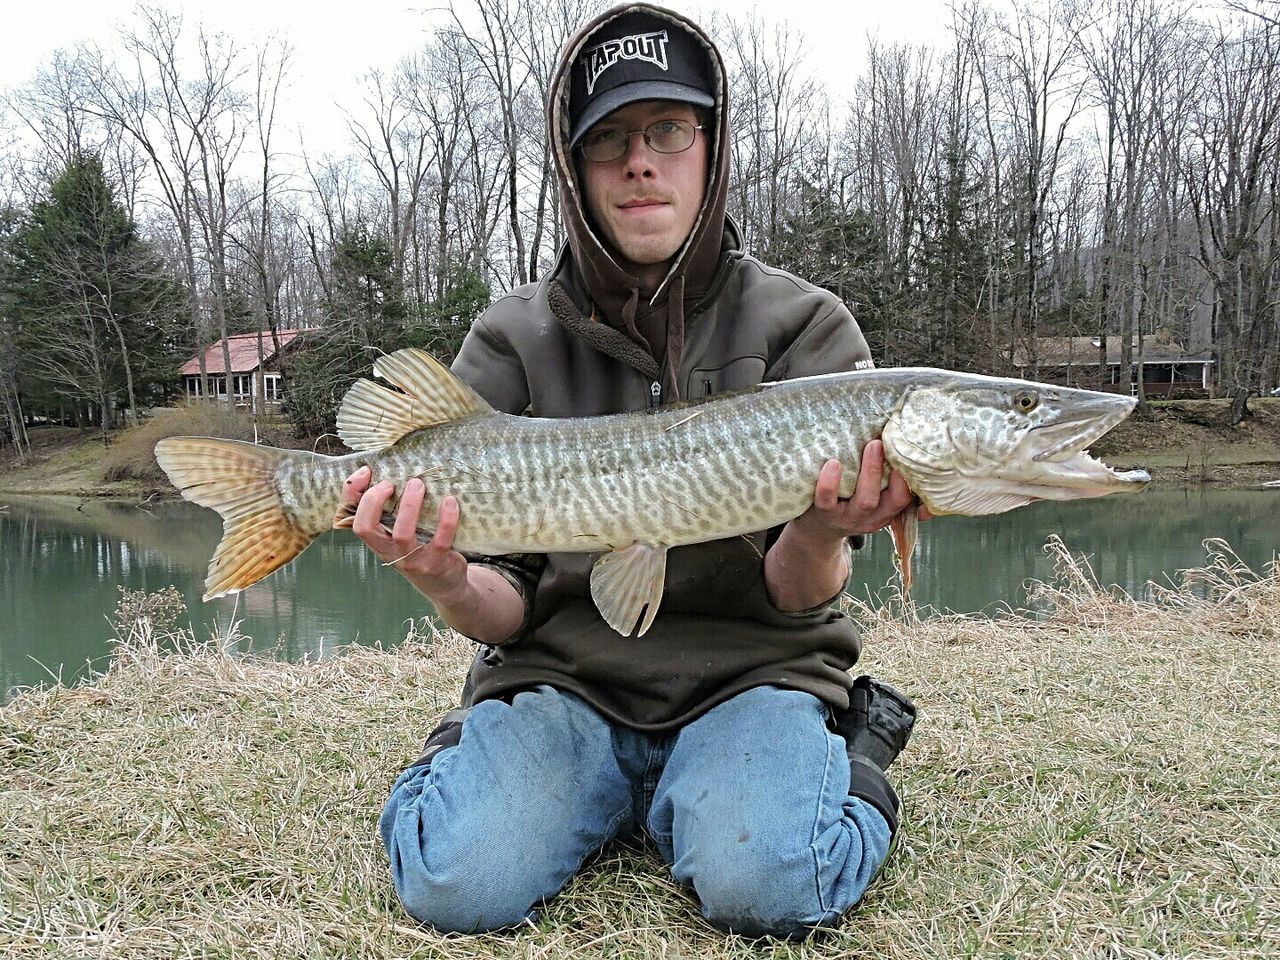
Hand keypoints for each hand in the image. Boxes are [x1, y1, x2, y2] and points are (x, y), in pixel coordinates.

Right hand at [341, 466, 469, 604]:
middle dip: (374, 500)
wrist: (444, 584)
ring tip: (418, 484)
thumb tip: (387, 471)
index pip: (353, 517)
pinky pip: (440, 540)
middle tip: (392, 482)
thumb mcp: (399, 532)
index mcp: (376, 540)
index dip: (353, 494)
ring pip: (402, 534)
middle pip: (366, 528)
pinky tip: (450, 501)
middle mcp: (388, 551)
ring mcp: (411, 560)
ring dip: (409, 506)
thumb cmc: (419, 549)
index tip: (366, 472)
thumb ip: (391, 508)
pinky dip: (446, 519)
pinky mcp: (436, 563)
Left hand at [789, 440, 931, 546]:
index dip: (915, 479)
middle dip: (897, 471)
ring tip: (870, 445)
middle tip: (887, 442)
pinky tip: (833, 463)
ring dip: (871, 472)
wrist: (817, 530)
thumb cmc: (849, 501)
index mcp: (888, 510)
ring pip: (866, 501)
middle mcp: (873, 517)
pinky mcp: (825, 515)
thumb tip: (901, 438)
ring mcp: (850, 518)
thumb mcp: (873, 497)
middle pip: (895, 499)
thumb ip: (887, 477)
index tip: (910, 453)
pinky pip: (827, 501)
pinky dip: (830, 483)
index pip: (910, 498)